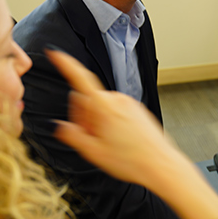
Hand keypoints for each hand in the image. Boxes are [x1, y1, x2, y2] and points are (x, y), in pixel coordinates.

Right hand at [46, 49, 217, 218]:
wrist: (161, 165)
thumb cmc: (132, 160)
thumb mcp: (94, 152)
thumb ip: (72, 136)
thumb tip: (59, 127)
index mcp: (104, 106)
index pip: (80, 78)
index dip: (65, 64)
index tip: (56, 53)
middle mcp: (117, 99)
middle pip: (88, 100)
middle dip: (84, 117)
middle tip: (92, 139)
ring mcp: (129, 104)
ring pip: (102, 107)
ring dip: (98, 122)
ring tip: (108, 144)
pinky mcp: (137, 110)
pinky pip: (116, 111)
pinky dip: (111, 122)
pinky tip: (119, 141)